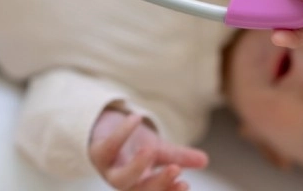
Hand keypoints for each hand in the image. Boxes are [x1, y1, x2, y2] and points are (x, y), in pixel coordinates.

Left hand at [90, 110, 207, 190]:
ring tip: (151, 150)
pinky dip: (122, 133)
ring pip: (120, 178)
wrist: (106, 129)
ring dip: (136, 167)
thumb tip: (205, 160)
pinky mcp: (97, 151)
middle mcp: (124, 181)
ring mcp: (109, 169)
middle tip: (176, 169)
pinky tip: (137, 118)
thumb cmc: (134, 146)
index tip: (186, 184)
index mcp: (141, 185)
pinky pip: (108, 146)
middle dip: (158, 184)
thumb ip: (180, 157)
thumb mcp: (160, 150)